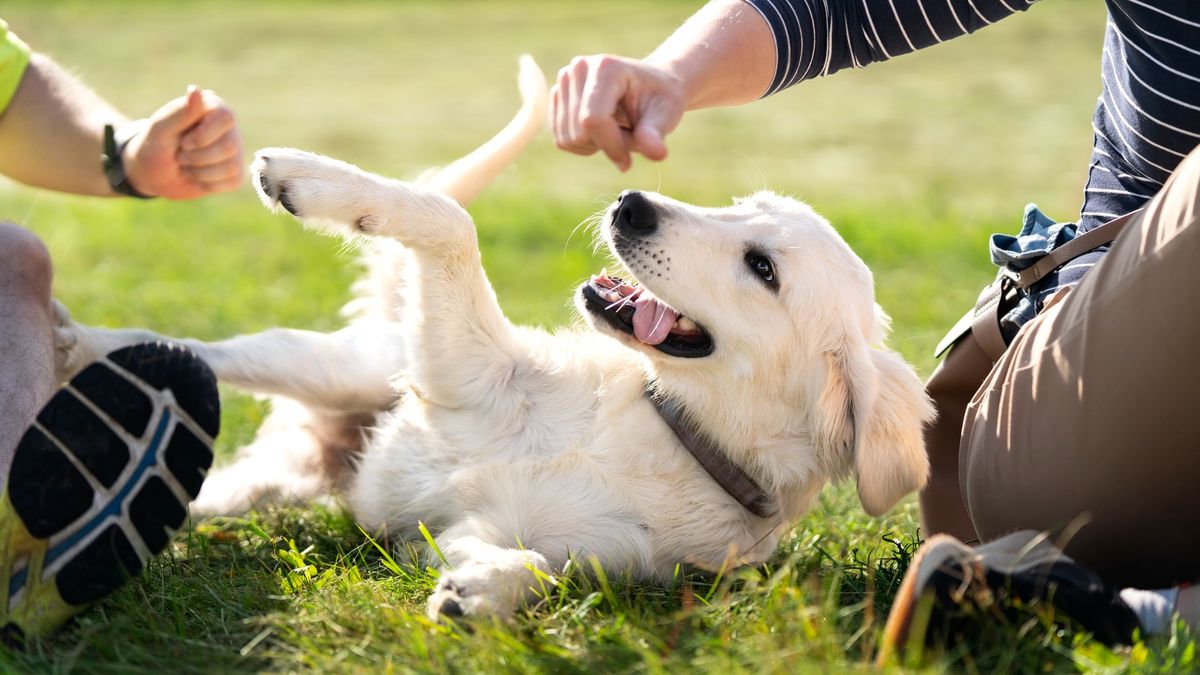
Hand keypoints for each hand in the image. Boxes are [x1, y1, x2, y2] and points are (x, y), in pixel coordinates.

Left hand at [123, 86, 243, 199]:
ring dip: (200, 172)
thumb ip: (181, 111)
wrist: (152, 173)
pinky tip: (196, 176)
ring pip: (231, 166)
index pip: (226, 118)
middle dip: (198, 157)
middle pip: (230, 146)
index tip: (183, 143)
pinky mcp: (235, 172)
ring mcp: (235, 151)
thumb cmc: (155, 145)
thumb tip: (196, 90)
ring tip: (186, 165)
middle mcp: (228, 128)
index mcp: (212, 108)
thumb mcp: (161, 128)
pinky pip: (233, 181)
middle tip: (180, 155)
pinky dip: (208, 183)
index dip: (205, 135)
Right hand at [552, 55, 684, 171]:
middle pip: (579, 132)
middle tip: (630, 136)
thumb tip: (657, 154)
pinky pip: (562, 140)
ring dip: (595, 145)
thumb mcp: (666, 115)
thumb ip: (656, 134)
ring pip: (568, 139)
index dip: (611, 147)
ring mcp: (564, 81)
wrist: (650, 85)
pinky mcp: (557, 97)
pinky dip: (584, 145)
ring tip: (617, 130)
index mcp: (606, 68)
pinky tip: (603, 131)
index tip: (629, 161)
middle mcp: (579, 69)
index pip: (593, 120)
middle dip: (606, 145)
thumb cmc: (660, 98)